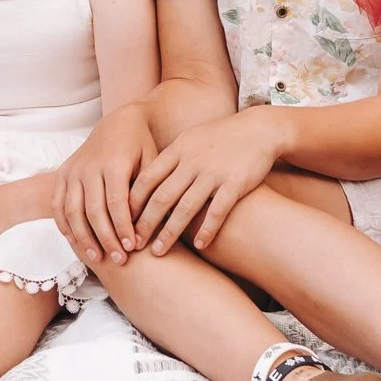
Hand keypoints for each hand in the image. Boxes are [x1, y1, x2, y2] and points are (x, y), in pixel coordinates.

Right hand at [56, 105, 155, 264]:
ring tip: (98, 257)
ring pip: (72, 211)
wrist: (120, 121)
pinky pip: (58, 205)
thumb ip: (148, 192)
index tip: (133, 247)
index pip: (116, 203)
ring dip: (84, 237)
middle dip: (106, 238)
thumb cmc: (142, 146)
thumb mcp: (152, 162)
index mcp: (113, 162)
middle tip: (120, 259)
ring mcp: (72, 170)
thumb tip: (147, 228)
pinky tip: (76, 242)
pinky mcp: (63, 174)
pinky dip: (65, 226)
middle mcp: (88, 166)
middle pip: (93, 210)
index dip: (124, 227)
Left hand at [130, 105, 283, 254]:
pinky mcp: (235, 183)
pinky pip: (217, 211)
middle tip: (134, 244)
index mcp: (178, 151)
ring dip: (169, 233)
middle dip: (145, 223)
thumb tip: (144, 181)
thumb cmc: (220, 137)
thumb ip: (170, 160)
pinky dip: (207, 229)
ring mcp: (214, 173)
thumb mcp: (190, 140)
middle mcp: (192, 162)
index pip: (146, 180)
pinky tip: (199, 245)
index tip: (122, 222)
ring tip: (158, 252)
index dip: (132, 203)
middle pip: (161, 197)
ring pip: (185, 208)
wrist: (259, 128)